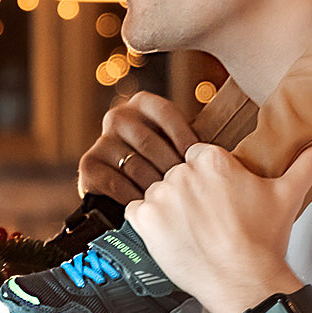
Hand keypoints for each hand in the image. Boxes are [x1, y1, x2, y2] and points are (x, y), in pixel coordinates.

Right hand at [78, 90, 198, 204]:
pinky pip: (116, 183)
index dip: (184, 136)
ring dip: (155, 187)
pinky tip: (149, 208)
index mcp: (142, 104)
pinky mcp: (88, 165)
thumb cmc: (161, 165)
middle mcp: (118, 116)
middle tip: (188, 189)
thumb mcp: (175, 145)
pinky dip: (135, 198)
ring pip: (134, 165)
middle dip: (171, 169)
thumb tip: (223, 153)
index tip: (198, 160)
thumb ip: (191, 143)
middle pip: (149, 141)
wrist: (120, 189)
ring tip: (172, 202)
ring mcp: (101, 140)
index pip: (165, 112)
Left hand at [126, 141, 311, 312]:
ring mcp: (162, 197)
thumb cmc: (264, 242)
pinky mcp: (146, 222)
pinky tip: (169, 236)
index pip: (200, 156)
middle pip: (179, 175)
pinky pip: (135, 212)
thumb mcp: (287, 197)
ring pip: (159, 194)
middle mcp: (183, 174)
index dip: (209, 179)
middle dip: (190, 194)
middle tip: (209, 220)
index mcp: (213, 161)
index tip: (218, 198)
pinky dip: (147, 223)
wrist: (245, 282)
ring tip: (193, 233)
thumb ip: (304, 166)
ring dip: (169, 209)